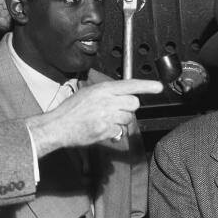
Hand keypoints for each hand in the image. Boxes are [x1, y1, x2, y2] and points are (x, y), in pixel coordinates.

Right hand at [25, 78, 162, 154]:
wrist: (58, 126)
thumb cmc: (71, 110)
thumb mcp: (88, 93)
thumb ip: (107, 93)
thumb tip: (123, 96)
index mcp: (102, 89)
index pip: (130, 85)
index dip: (147, 86)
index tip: (159, 87)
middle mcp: (107, 100)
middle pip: (133, 104)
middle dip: (129, 108)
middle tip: (117, 111)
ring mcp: (107, 116)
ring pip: (127, 118)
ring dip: (120, 121)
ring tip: (104, 120)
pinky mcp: (105, 130)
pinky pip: (119, 131)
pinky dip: (113, 132)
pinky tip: (101, 129)